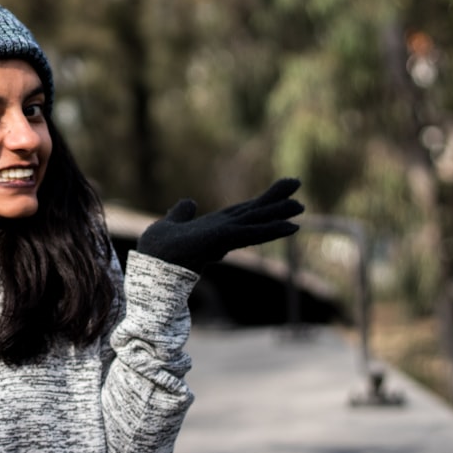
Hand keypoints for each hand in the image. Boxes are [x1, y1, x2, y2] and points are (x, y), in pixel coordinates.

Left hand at [137, 178, 303, 271]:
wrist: (152, 270)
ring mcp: (225, 238)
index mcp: (213, 227)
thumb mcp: (169, 225)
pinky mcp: (223, 241)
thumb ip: (181, 214)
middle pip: (253, 212)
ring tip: (300, 205)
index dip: (259, 201)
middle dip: (274, 199)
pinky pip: (252, 234)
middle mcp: (223, 232)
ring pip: (257, 222)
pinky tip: (291, 227)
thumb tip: (189, 202)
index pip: (240, 211)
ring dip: (278, 214)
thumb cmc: (158, 254)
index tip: (279, 190)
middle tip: (296, 182)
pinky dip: (271, 230)